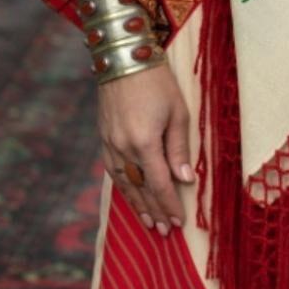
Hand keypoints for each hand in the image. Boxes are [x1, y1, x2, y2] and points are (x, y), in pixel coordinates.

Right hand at [98, 64, 194, 236]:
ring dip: (136, 205)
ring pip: (124, 182)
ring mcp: (109, 142)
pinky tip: (130, 196)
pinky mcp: (103, 136)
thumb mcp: (178, 113)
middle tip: (165, 231)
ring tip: (148, 222)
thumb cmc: (158, 82)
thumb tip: (185, 180)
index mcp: (144, 142)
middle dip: (154, 211)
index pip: (159, 184)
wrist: (123, 56)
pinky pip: (112, 169)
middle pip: (140, 189)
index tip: (179, 222)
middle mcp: (123, 147)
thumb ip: (179, 150)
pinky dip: (123, 186)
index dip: (170, 205)